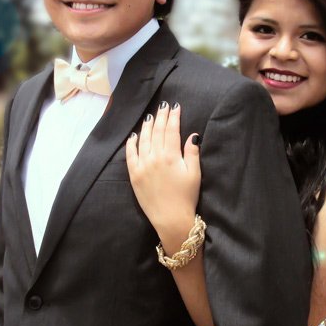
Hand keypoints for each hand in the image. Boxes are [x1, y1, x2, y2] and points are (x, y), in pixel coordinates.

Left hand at [126, 102, 200, 242]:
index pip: (171, 130)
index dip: (173, 117)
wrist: (171, 219)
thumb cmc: (186, 197)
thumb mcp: (194, 174)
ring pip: (143, 140)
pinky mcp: (134, 175)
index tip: (175, 107)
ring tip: (150, 117)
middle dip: (161, 117)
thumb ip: (192, 153)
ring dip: (147, 126)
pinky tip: (134, 136)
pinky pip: (130, 155)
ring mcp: (142, 166)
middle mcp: (154, 158)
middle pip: (157, 132)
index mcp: (170, 156)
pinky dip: (131, 143)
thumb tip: (193, 135)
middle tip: (163, 106)